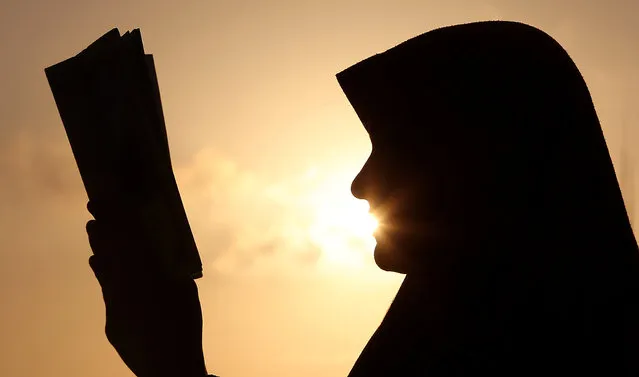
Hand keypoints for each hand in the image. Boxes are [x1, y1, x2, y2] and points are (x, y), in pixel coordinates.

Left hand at [86, 200, 208, 376]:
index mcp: (148, 273)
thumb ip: (169, 264)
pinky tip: (96, 260)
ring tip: (92, 227)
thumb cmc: (184, 324)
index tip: (108, 193)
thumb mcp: (183, 288)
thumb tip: (159, 243)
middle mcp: (127, 286)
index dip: (117, 211)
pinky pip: (105, 288)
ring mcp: (116, 304)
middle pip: (112, 249)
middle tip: (93, 204)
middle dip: (103, 224)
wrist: (168, 367)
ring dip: (99, 245)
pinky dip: (101, 271)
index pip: (129, 235)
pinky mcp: (111, 320)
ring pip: (105, 268)